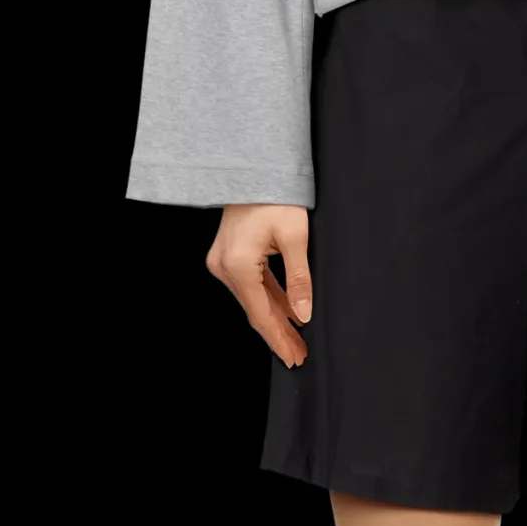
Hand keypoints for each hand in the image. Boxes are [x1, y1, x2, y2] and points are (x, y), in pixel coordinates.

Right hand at [206, 203, 312, 365]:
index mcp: (237, 266)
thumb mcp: (295, 238)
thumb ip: (299, 280)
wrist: (254, 169)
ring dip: (275, 318)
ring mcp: (223, 262)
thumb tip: (304, 315)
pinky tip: (285, 313)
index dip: (279, 338)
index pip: (261, 314)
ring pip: (254, 299)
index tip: (294, 356)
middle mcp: (223, 268)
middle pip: (255, 310)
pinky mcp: (228, 256)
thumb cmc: (275, 198)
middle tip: (299, 354)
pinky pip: (251, 285)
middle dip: (279, 333)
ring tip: (296, 339)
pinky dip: (269, 299)